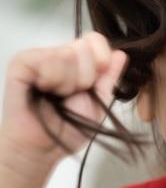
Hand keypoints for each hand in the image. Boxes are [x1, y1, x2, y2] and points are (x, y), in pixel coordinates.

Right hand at [0, 32, 126, 163]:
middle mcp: (60, 55)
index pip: (96, 40)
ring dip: (67, 83)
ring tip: (57, 96)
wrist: (46, 147)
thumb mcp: (99, 101)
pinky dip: (51, 80)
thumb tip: (121, 53)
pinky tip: (43, 91)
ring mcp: (40, 57)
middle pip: (84, 47)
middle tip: (70, 95)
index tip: (94, 83)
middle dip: (85, 78)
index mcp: (80, 62)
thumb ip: (110, 77)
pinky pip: (46, 59)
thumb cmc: (71, 128)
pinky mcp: (22, 62)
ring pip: (67, 53)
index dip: (102, 59)